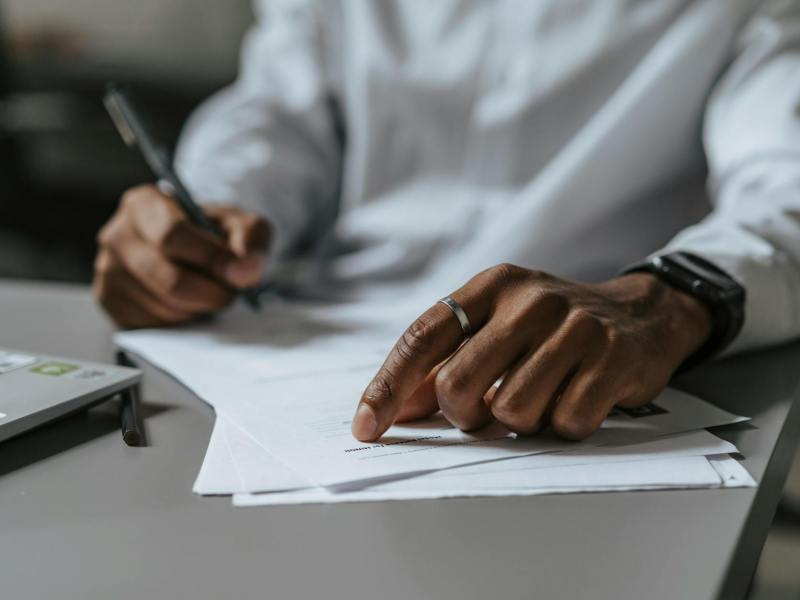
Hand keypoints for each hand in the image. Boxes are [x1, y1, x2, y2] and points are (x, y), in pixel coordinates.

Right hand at [94, 184, 270, 327]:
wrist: (192, 251)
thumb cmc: (212, 234)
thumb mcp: (240, 224)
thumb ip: (251, 238)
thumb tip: (246, 271)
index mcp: (144, 204)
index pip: (173, 234)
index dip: (212, 259)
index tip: (240, 274)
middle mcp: (116, 235)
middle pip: (170, 280)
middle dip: (211, 293)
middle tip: (230, 292)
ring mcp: (108, 272)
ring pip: (164, 307)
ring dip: (198, 308)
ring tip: (207, 292)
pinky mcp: (110, 303)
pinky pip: (152, 325)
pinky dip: (179, 322)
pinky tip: (185, 304)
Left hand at [352, 263, 710, 441]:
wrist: (639, 314)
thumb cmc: (550, 329)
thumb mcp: (496, 326)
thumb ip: (444, 362)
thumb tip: (392, 410)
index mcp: (491, 286)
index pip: (423, 338)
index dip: (388, 386)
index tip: (367, 427)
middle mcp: (529, 300)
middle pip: (458, 384)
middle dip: (464, 414)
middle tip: (485, 412)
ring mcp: (574, 328)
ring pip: (510, 411)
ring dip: (519, 421)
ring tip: (540, 397)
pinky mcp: (612, 359)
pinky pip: (564, 423)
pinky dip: (562, 425)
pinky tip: (575, 398)